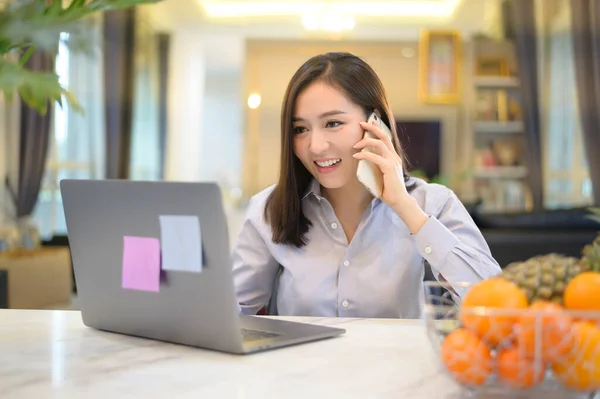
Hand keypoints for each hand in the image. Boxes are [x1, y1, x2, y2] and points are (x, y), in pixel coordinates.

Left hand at [353, 119, 428, 233]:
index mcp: (393, 156)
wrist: (399, 201)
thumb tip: (362, 159)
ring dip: (366, 141)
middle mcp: (394, 156)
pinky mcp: (389, 168)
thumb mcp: (380, 174)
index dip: (378, 128)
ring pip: (379, 143)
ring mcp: (393, 161)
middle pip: (384, 136)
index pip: (386, 138)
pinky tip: (356, 156)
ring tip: (355, 144)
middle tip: (361, 123)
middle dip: (372, 127)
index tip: (370, 121)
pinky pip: (374, 157)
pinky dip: (364, 155)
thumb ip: (375, 165)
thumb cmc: (389, 190)